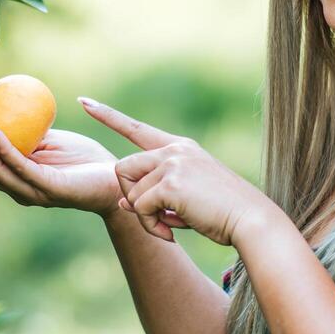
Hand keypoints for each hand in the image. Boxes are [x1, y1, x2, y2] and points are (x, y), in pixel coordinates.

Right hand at [0, 102, 122, 215]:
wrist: (118, 179)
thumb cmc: (85, 159)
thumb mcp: (51, 141)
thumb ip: (28, 131)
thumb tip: (6, 104)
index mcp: (16, 178)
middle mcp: (19, 189)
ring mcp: (32, 192)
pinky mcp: (49, 189)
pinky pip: (21, 168)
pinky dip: (4, 149)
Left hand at [78, 96, 275, 246]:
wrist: (251, 220)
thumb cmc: (223, 213)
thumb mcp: (185, 201)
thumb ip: (155, 196)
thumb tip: (124, 205)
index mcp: (180, 148)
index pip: (136, 128)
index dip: (107, 116)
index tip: (83, 101)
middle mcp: (174, 150)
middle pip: (122, 169)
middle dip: (131, 198)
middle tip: (155, 217)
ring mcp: (172, 163)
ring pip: (130, 193)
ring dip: (144, 217)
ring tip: (169, 226)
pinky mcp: (171, 183)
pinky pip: (140, 208)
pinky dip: (152, 226)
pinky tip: (172, 232)